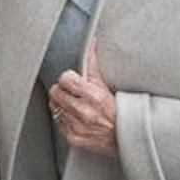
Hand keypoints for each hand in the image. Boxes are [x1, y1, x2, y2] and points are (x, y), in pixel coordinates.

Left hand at [48, 38, 117, 156]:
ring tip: (75, 105)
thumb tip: (91, 42)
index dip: (68, 79)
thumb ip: (94, 64)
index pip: (64, 79)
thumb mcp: (106, 85)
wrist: (125, 137)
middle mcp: (85, 113)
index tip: (73, 81)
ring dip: (62, 104)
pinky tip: (75, 117)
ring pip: (54, 106)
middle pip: (55, 92)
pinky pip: (58, 122)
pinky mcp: (73, 138)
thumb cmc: (117, 110)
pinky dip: (64, 118)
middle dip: (62, 90)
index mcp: (94, 97)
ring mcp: (78, 127)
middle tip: (73, 93)